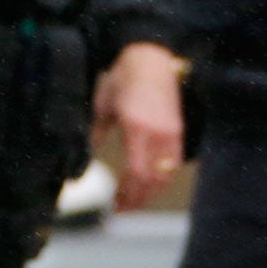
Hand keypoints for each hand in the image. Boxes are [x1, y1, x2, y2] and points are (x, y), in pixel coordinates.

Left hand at [92, 42, 184, 209]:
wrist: (151, 57)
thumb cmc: (124, 77)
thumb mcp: (103, 103)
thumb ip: (97, 131)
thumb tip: (89, 152)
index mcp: (136, 127)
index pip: (136, 172)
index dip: (127, 193)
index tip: (116, 204)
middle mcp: (157, 134)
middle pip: (152, 179)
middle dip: (138, 199)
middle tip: (122, 210)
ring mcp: (171, 133)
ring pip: (166, 174)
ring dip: (151, 192)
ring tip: (135, 200)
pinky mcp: (178, 130)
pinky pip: (174, 163)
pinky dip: (163, 177)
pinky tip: (151, 184)